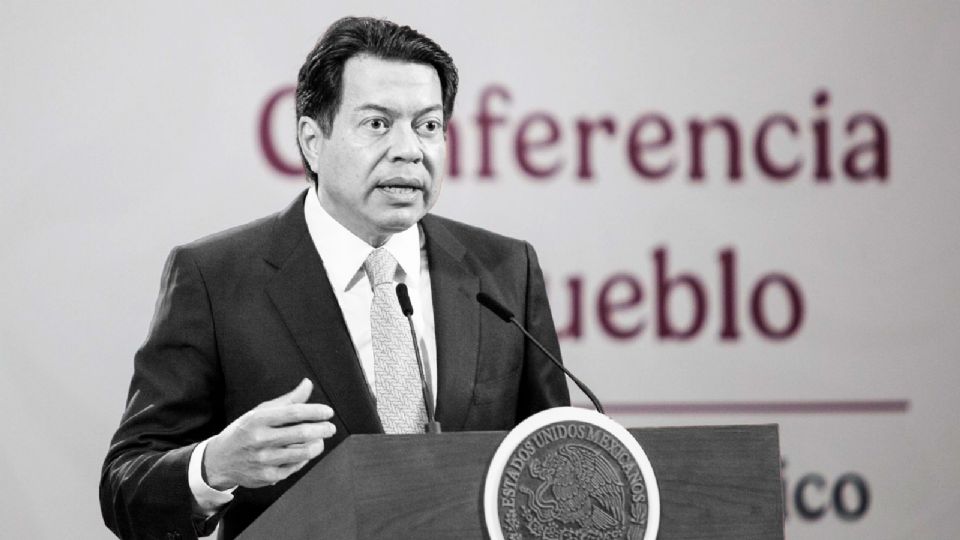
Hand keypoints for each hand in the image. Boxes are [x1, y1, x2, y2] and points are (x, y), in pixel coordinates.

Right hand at [203, 378, 335, 489]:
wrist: (219, 461)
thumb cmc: (244, 431)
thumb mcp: (260, 412)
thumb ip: (287, 400)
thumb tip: (308, 384)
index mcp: (258, 420)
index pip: (293, 412)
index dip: (315, 411)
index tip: (328, 412)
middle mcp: (260, 440)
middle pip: (301, 433)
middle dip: (322, 429)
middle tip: (331, 427)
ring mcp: (264, 460)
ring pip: (302, 452)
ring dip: (318, 445)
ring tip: (320, 439)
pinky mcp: (268, 477)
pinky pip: (295, 466)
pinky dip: (304, 458)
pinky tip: (304, 452)